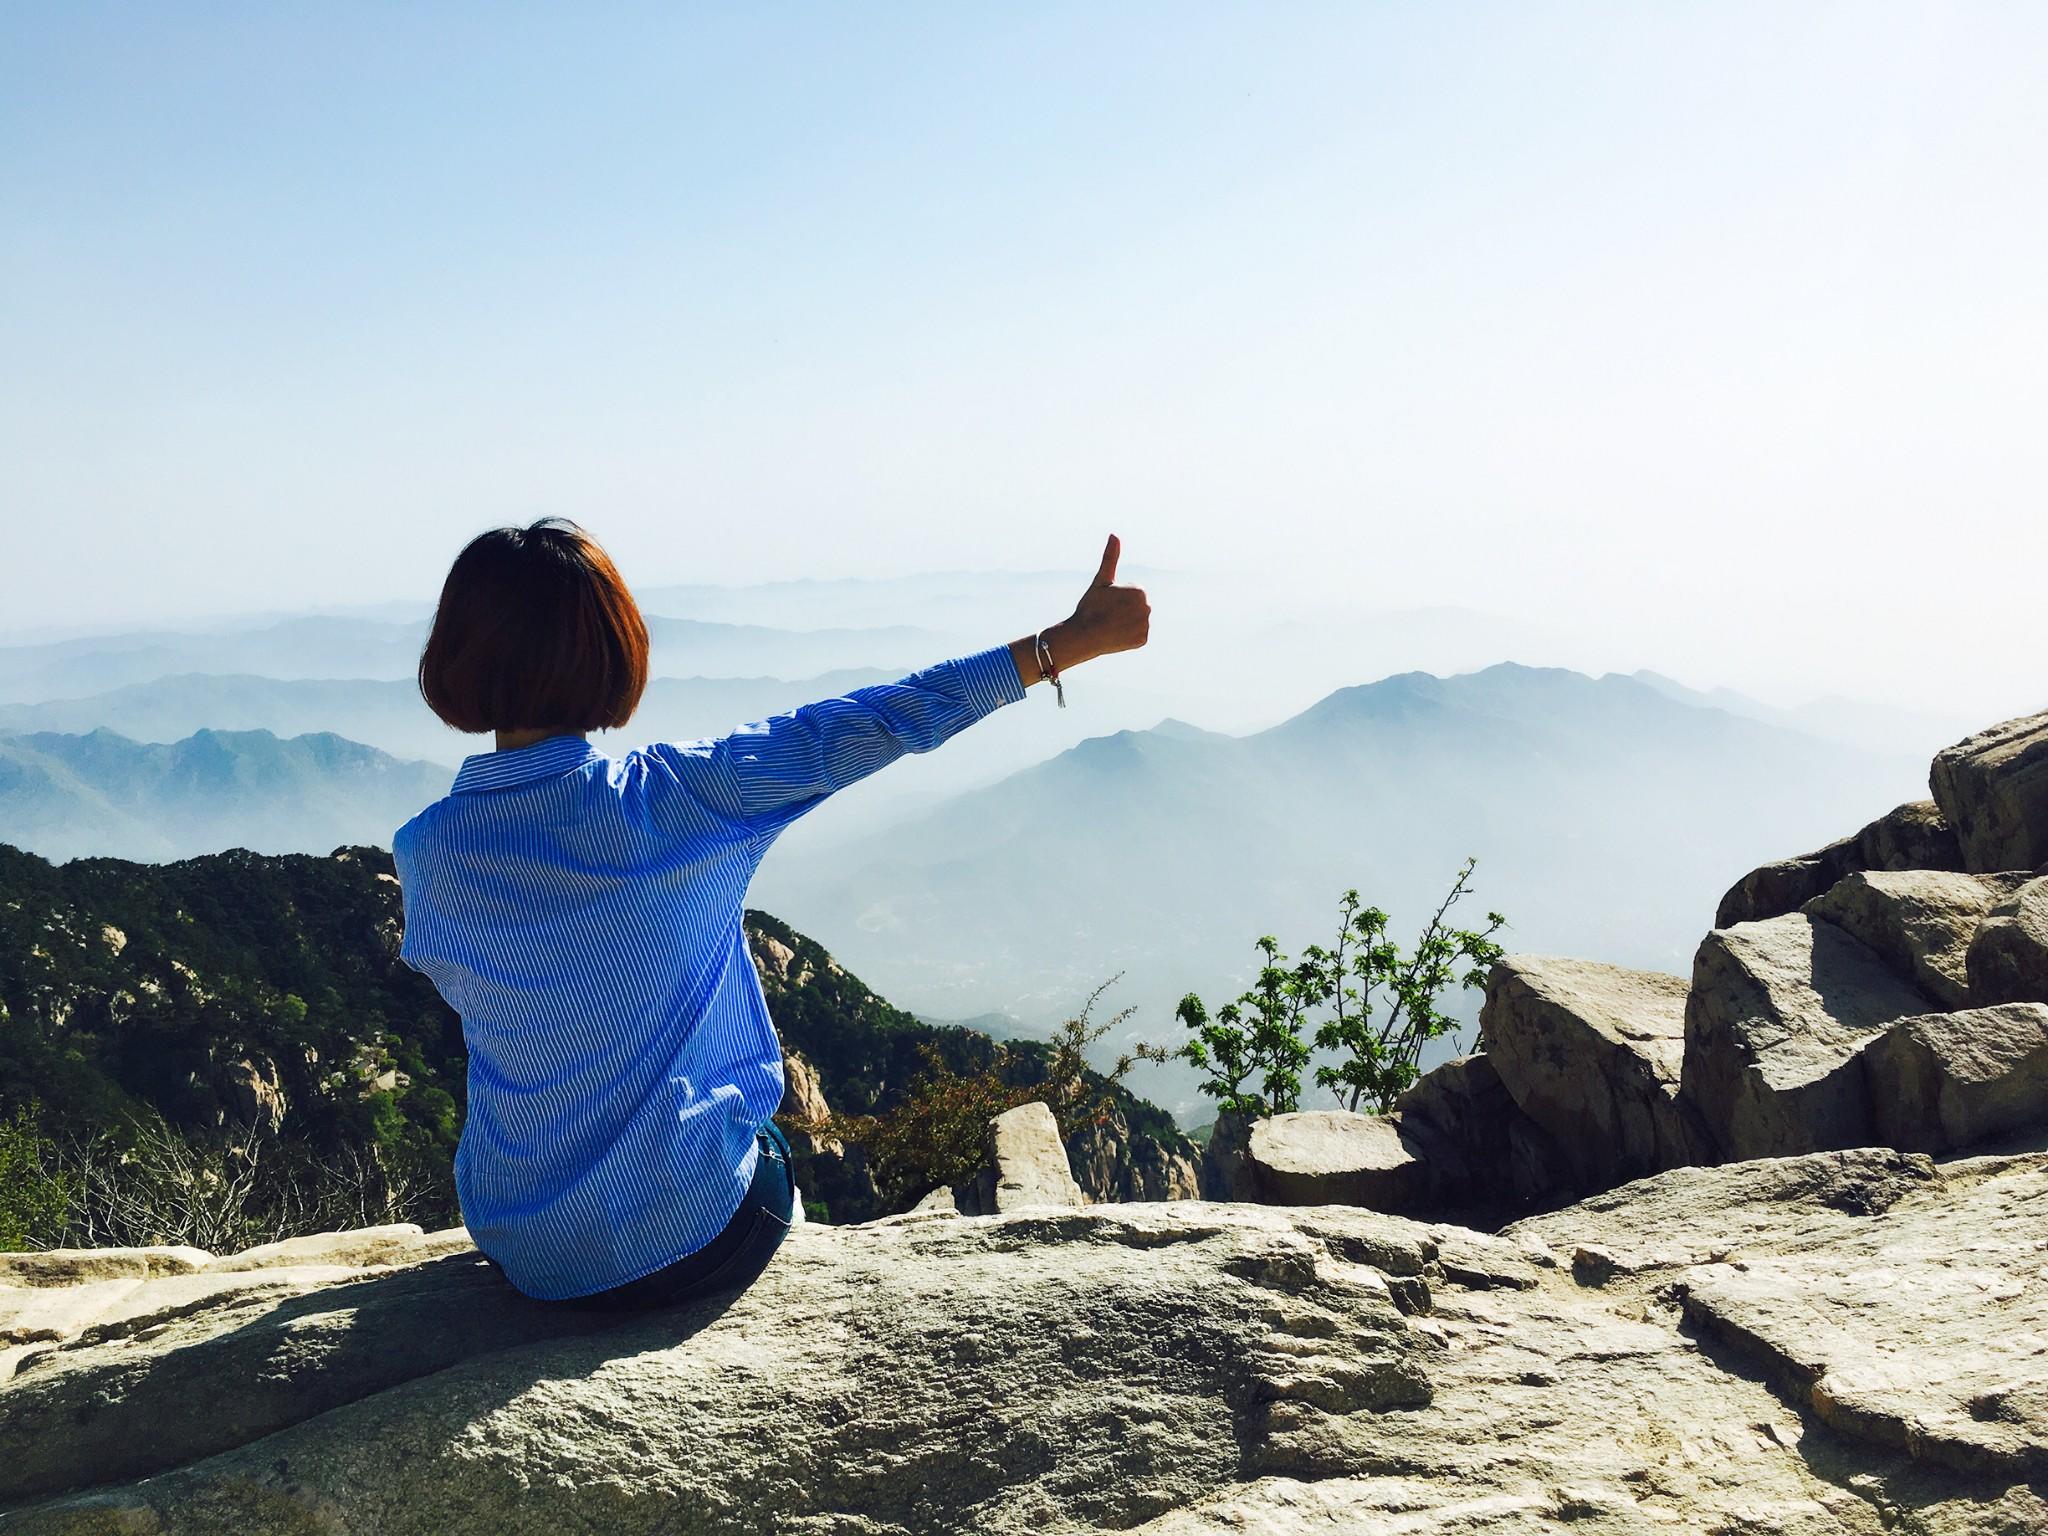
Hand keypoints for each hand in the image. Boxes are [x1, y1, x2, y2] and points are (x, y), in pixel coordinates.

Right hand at [1056, 534, 1149, 664]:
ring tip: (1111, 625)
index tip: (1108, 603)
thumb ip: (1110, 558)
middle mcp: (1147, 607)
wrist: (1084, 635)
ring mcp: (1145, 625)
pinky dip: (1128, 637)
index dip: (1119, 598)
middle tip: (1108, 615)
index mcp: (1140, 591)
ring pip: (1137, 621)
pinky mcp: (1142, 640)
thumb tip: (1114, 535)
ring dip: (1127, 623)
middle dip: (1125, 610)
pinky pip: (1137, 636)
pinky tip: (1116, 636)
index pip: (1133, 593)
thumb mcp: (1101, 580)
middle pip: (1137, 607)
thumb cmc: (1091, 606)